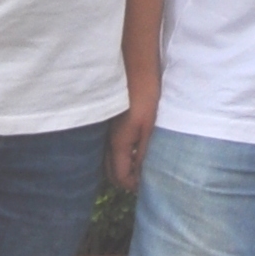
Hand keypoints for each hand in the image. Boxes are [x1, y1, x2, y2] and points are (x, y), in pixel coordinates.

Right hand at [107, 58, 159, 190]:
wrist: (135, 68)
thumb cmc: (146, 96)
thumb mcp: (149, 127)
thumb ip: (144, 151)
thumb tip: (141, 172)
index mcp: (118, 144)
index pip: (119, 176)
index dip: (131, 185)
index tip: (144, 187)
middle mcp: (107, 141)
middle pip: (110, 172)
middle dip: (123, 180)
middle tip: (140, 180)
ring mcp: (105, 132)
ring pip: (107, 160)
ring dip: (120, 167)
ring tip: (137, 166)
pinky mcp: (108, 123)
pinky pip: (109, 147)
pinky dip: (118, 155)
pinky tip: (132, 149)